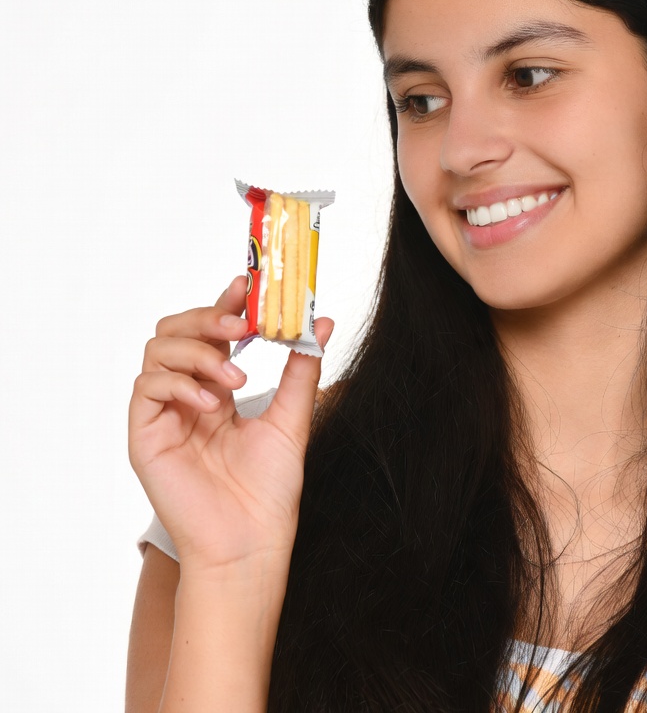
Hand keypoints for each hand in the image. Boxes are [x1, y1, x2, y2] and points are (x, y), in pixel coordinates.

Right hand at [129, 276, 333, 572]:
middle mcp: (187, 395)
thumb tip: (322, 321)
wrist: (250, 541)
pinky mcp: (144, 435)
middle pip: (176, 330)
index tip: (249, 284)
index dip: (226, 304)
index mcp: (218, 388)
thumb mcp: (292, 417)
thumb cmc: (268, 489)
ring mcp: (163, 414)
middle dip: (208, 318)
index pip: (213, 332)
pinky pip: (146, 387)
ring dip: (199, 354)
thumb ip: (302, 367)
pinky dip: (179, 385)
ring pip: (158, 350)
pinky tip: (212, 405)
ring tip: (235, 381)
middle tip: (241, 326)